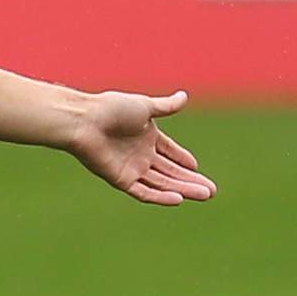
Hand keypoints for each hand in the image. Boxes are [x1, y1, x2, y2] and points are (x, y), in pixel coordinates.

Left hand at [69, 90, 216, 205]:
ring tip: (206, 195)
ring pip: (162, 183)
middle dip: (191, 180)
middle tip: (212, 190)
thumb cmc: (111, 109)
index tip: (197, 167)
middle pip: (170, 171)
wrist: (84, 120)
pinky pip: (144, 192)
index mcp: (145, 135)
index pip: (169, 151)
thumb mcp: (144, 106)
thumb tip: (184, 96)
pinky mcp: (120, 179)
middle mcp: (139, 153)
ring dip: (183, 189)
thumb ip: (165, 106)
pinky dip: (161, 197)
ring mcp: (130, 167)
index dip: (183, 159)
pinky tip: (179, 199)